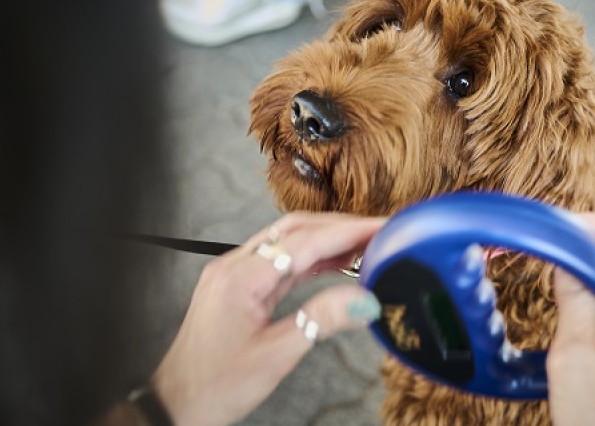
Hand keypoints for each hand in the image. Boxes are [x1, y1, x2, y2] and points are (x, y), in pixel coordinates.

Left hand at [152, 212, 384, 425]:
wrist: (177, 402)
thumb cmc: (218, 386)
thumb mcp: (276, 356)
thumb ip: (320, 321)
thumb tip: (365, 300)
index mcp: (242, 279)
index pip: (305, 242)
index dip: (349, 232)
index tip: (382, 228)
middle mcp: (234, 264)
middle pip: (296, 229)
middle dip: (341, 227)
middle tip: (380, 232)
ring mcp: (233, 270)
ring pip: (287, 238)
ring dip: (327, 237)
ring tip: (366, 245)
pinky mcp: (237, 282)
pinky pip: (278, 257)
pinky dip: (311, 255)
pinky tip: (336, 262)